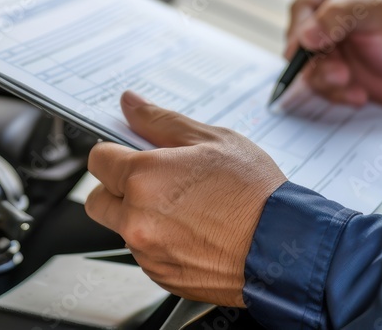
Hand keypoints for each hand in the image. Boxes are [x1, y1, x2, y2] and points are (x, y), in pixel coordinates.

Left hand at [85, 91, 285, 306]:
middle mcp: (137, 218)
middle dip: (117, 187)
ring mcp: (148, 251)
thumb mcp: (211, 140)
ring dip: (139, 216)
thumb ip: (160, 121)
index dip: (113, 152)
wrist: (284, 247)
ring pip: (122, 227)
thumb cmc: (254, 194)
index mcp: (143, 178)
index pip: (97, 160)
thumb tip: (132, 105)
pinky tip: (192, 230)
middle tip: (153, 180)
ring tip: (184, 207)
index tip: (128, 152)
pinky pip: (144, 253)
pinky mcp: (161, 276)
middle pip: (98, 199)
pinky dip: (158, 241)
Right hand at [285, 0, 381, 109]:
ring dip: (325, 78)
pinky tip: (358, 94)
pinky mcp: (327, 73)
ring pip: (303, 65)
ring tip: (350, 83)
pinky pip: (316, 85)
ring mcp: (325, 48)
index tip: (310, 45)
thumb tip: (306, 35)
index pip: (304, 4)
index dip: (302, 26)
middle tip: (340, 72)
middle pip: (297, 36)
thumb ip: (342, 13)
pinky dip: (335, 93)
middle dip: (316, 59)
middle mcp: (325, 19)